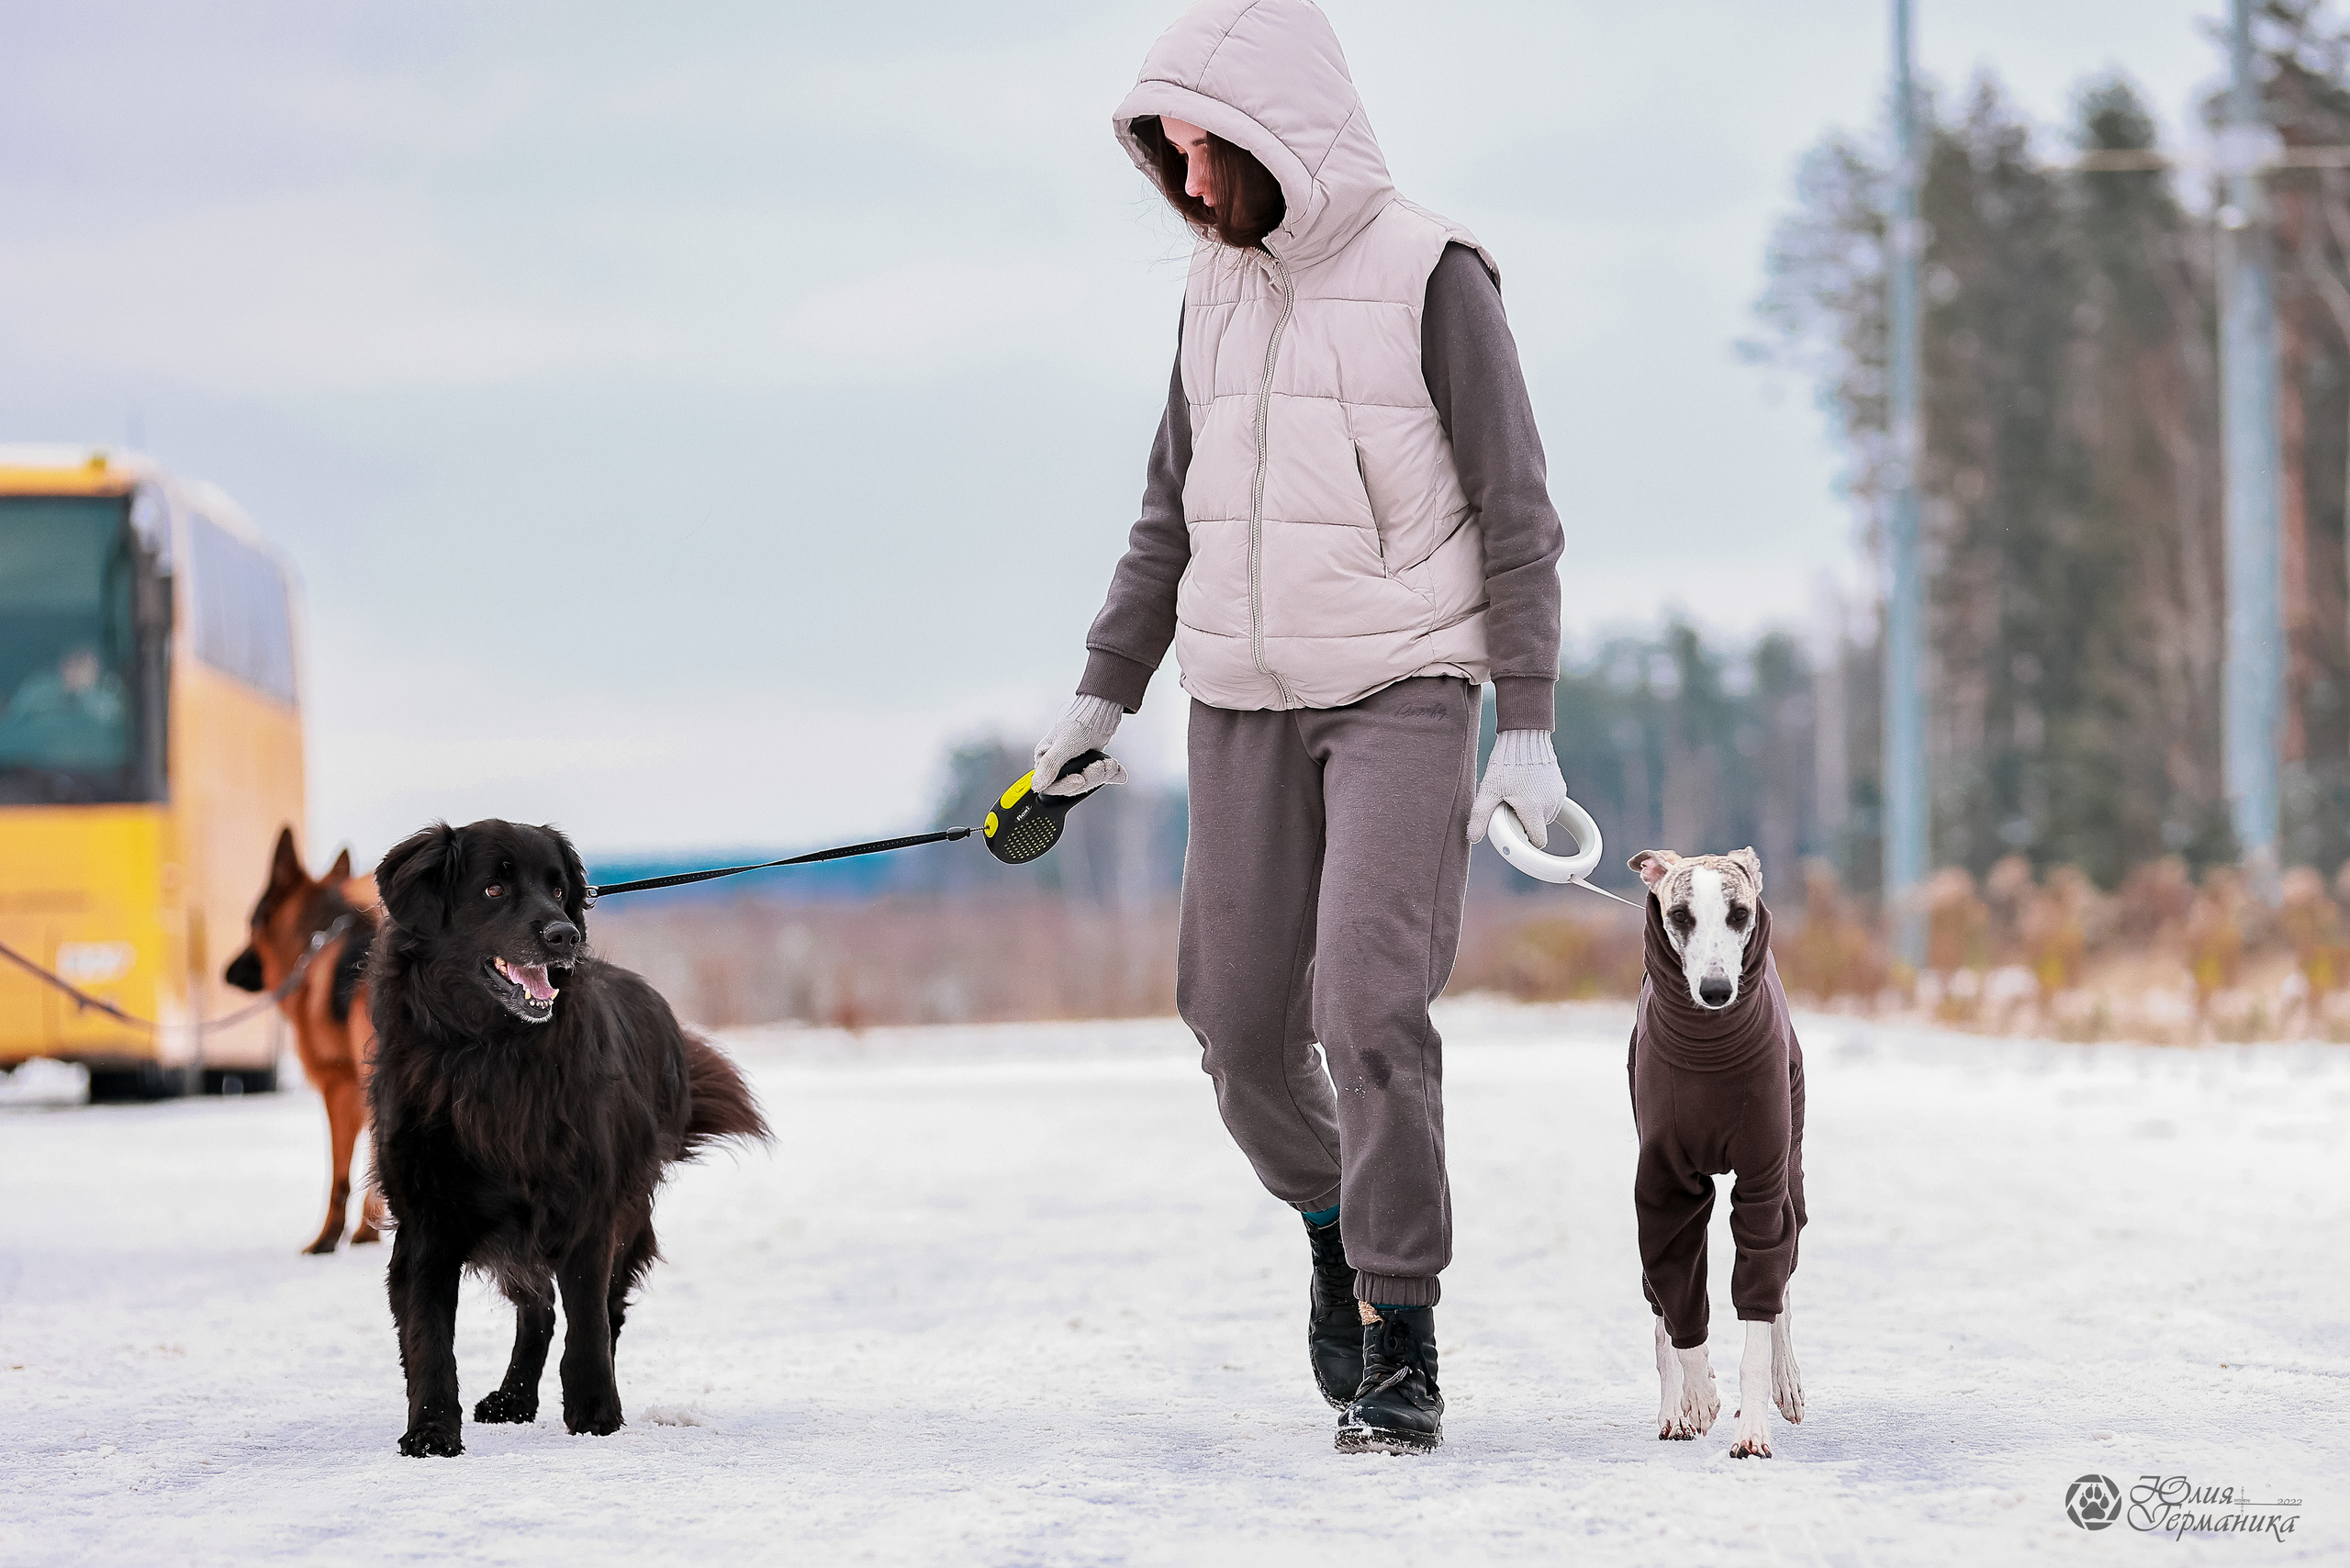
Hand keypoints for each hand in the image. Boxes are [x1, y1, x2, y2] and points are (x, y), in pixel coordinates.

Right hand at [1033, 694, 1129, 795]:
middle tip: (1098, 765)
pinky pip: (1102, 778)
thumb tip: (1036, 785)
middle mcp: (1059, 764)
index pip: (1052, 786)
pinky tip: (1117, 770)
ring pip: (1089, 783)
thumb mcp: (1063, 745)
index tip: (1080, 778)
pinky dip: (1112, 775)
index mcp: (1046, 759)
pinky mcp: (1091, 764)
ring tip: (1108, 763)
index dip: (1067, 786)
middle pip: (1074, 786)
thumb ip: (1050, 765)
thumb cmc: (1080, 721)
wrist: (1102, 711)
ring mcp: (1076, 765)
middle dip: (1090, 777)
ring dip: (1103, 774)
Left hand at [1467, 729, 1566, 846]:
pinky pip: (1552, 803)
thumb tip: (1473, 837)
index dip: (1526, 840)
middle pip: (1540, 828)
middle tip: (1511, 807)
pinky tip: (1528, 788)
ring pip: (1546, 816)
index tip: (1515, 832)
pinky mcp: (1560, 787)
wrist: (1525, 738)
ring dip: (1534, 812)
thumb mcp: (1489, 790)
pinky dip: (1541, 801)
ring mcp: (1557, 796)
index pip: (1538, 841)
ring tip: (1519, 795)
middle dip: (1526, 823)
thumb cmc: (1506, 764)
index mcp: (1533, 810)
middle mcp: (1549, 805)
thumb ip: (1480, 816)